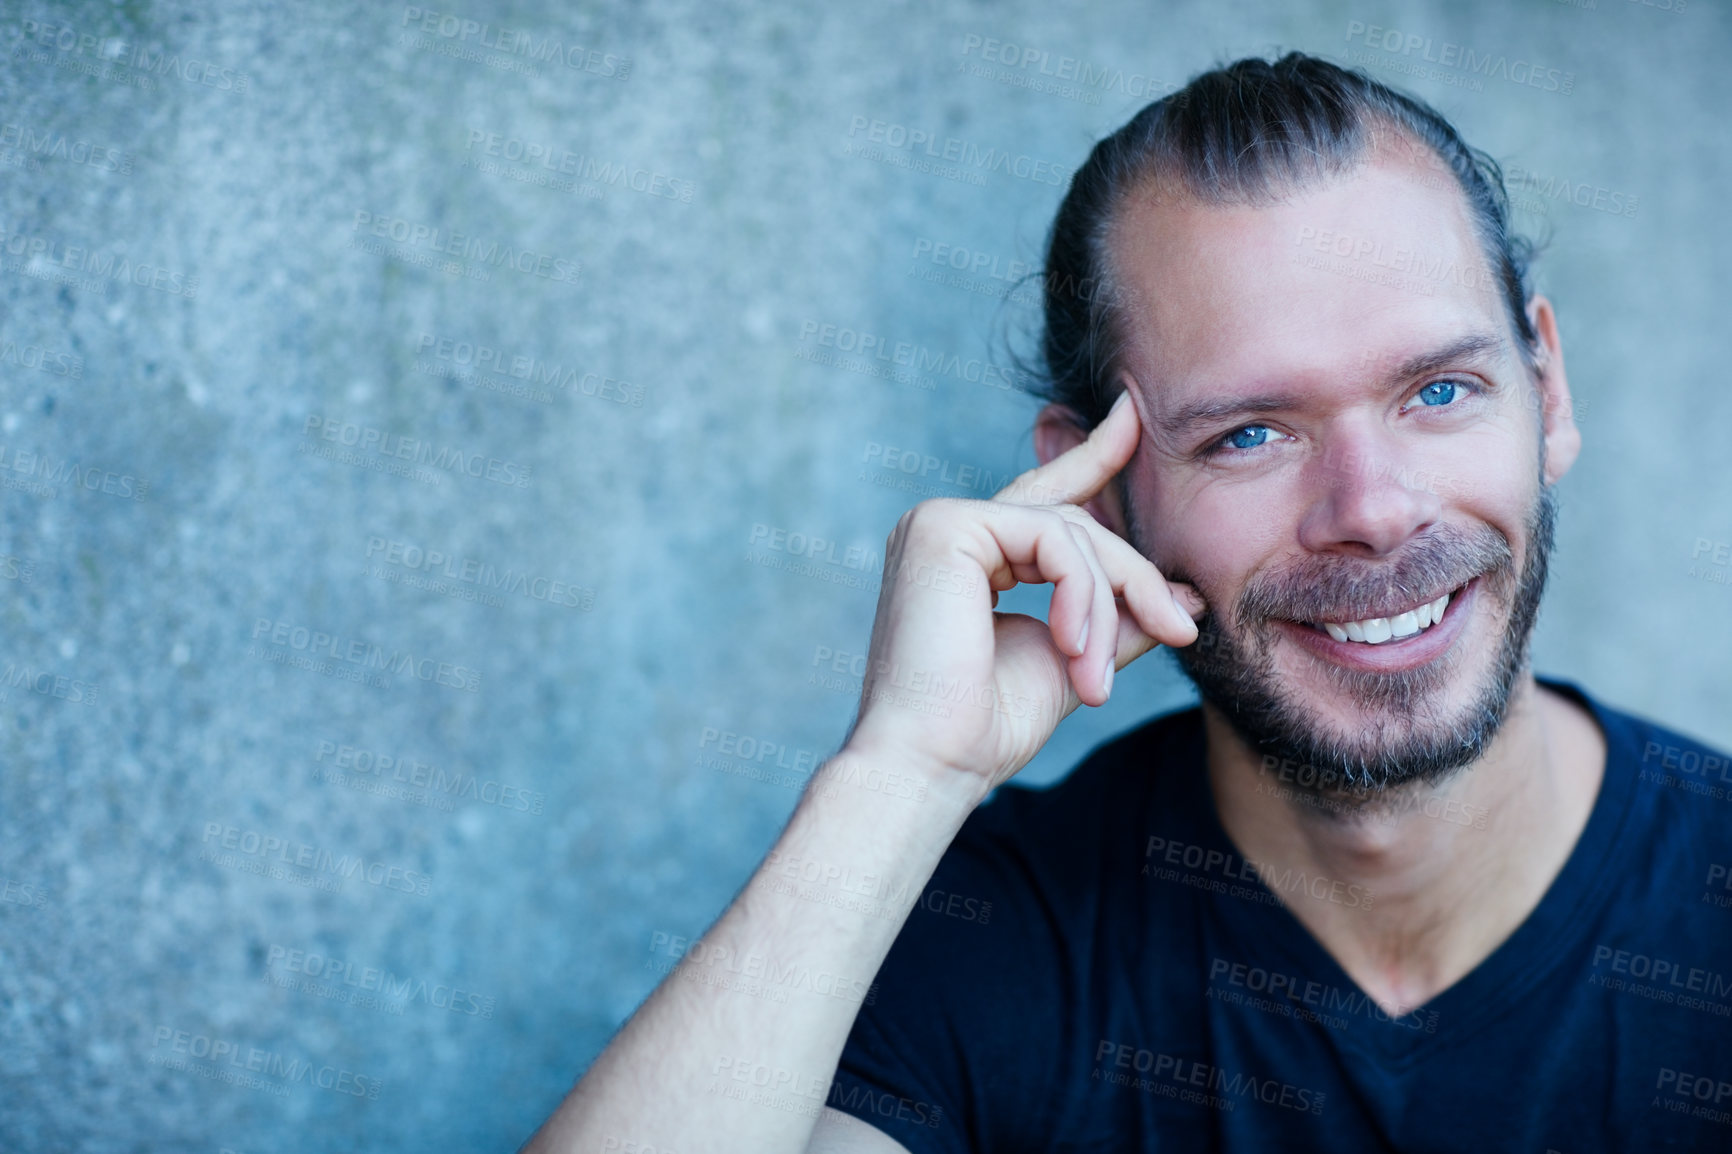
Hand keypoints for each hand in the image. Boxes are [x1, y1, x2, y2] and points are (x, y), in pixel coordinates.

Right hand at [843, 391, 1205, 791]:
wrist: (930, 764)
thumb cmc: (984, 727)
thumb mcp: (1074, 660)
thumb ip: (1119, 620)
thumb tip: (1186, 598)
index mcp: (967, 555)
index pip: (1044, 497)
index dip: (1092, 455)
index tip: (1132, 415)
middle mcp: (947, 528)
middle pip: (1073, 522)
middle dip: (1133, 576)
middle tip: (1180, 627)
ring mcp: (940, 521)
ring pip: (1069, 531)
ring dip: (1109, 602)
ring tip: (1100, 678)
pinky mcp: (946, 527)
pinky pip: (1051, 539)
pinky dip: (1082, 594)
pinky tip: (1077, 646)